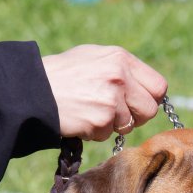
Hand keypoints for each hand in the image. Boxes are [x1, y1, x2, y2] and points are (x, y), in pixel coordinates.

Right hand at [42, 45, 167, 140]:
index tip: (139, 104)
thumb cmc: (63, 73)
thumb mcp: (95, 58)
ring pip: (128, 125)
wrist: (32, 88)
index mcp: (121, 59)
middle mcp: (120, 77)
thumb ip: (122, 70)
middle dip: (135, 117)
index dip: (150, 99)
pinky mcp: (100, 120)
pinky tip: (80, 118)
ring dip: (111, 124)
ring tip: (90, 111)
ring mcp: (111, 100)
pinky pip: (107, 135)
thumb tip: (146, 88)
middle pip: (149, 110)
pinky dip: (95, 132)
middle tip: (116, 115)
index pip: (159, 86)